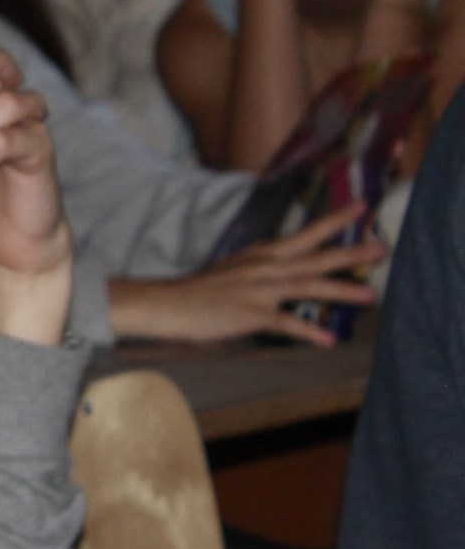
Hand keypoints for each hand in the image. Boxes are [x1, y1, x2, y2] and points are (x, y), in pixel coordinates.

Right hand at [108, 203, 384, 346]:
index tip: (361, 207)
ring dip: (340, 289)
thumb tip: (282, 274)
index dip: (333, 221)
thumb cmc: (198, 290)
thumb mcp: (233, 270)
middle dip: (349, 252)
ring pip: (307, 284)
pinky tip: (329, 340)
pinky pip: (286, 323)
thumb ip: (261, 271)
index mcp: (262, 255)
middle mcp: (264, 268)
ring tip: (370, 295)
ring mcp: (258, 290)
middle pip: (314, 256)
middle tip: (381, 247)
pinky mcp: (250, 314)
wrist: (166, 303)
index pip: (304, 234)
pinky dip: (308, 331)